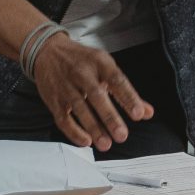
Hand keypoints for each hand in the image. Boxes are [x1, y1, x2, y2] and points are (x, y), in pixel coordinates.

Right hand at [33, 34, 153, 151]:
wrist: (47, 51)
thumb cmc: (81, 60)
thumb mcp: (105, 67)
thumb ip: (126, 92)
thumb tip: (147, 112)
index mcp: (99, 62)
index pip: (116, 80)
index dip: (128, 97)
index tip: (139, 113)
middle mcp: (82, 73)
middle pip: (96, 95)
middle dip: (110, 117)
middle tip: (121, 135)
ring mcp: (66, 87)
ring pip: (79, 108)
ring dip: (93, 128)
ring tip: (106, 143)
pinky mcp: (54, 100)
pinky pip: (63, 118)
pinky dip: (73, 131)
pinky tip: (85, 141)